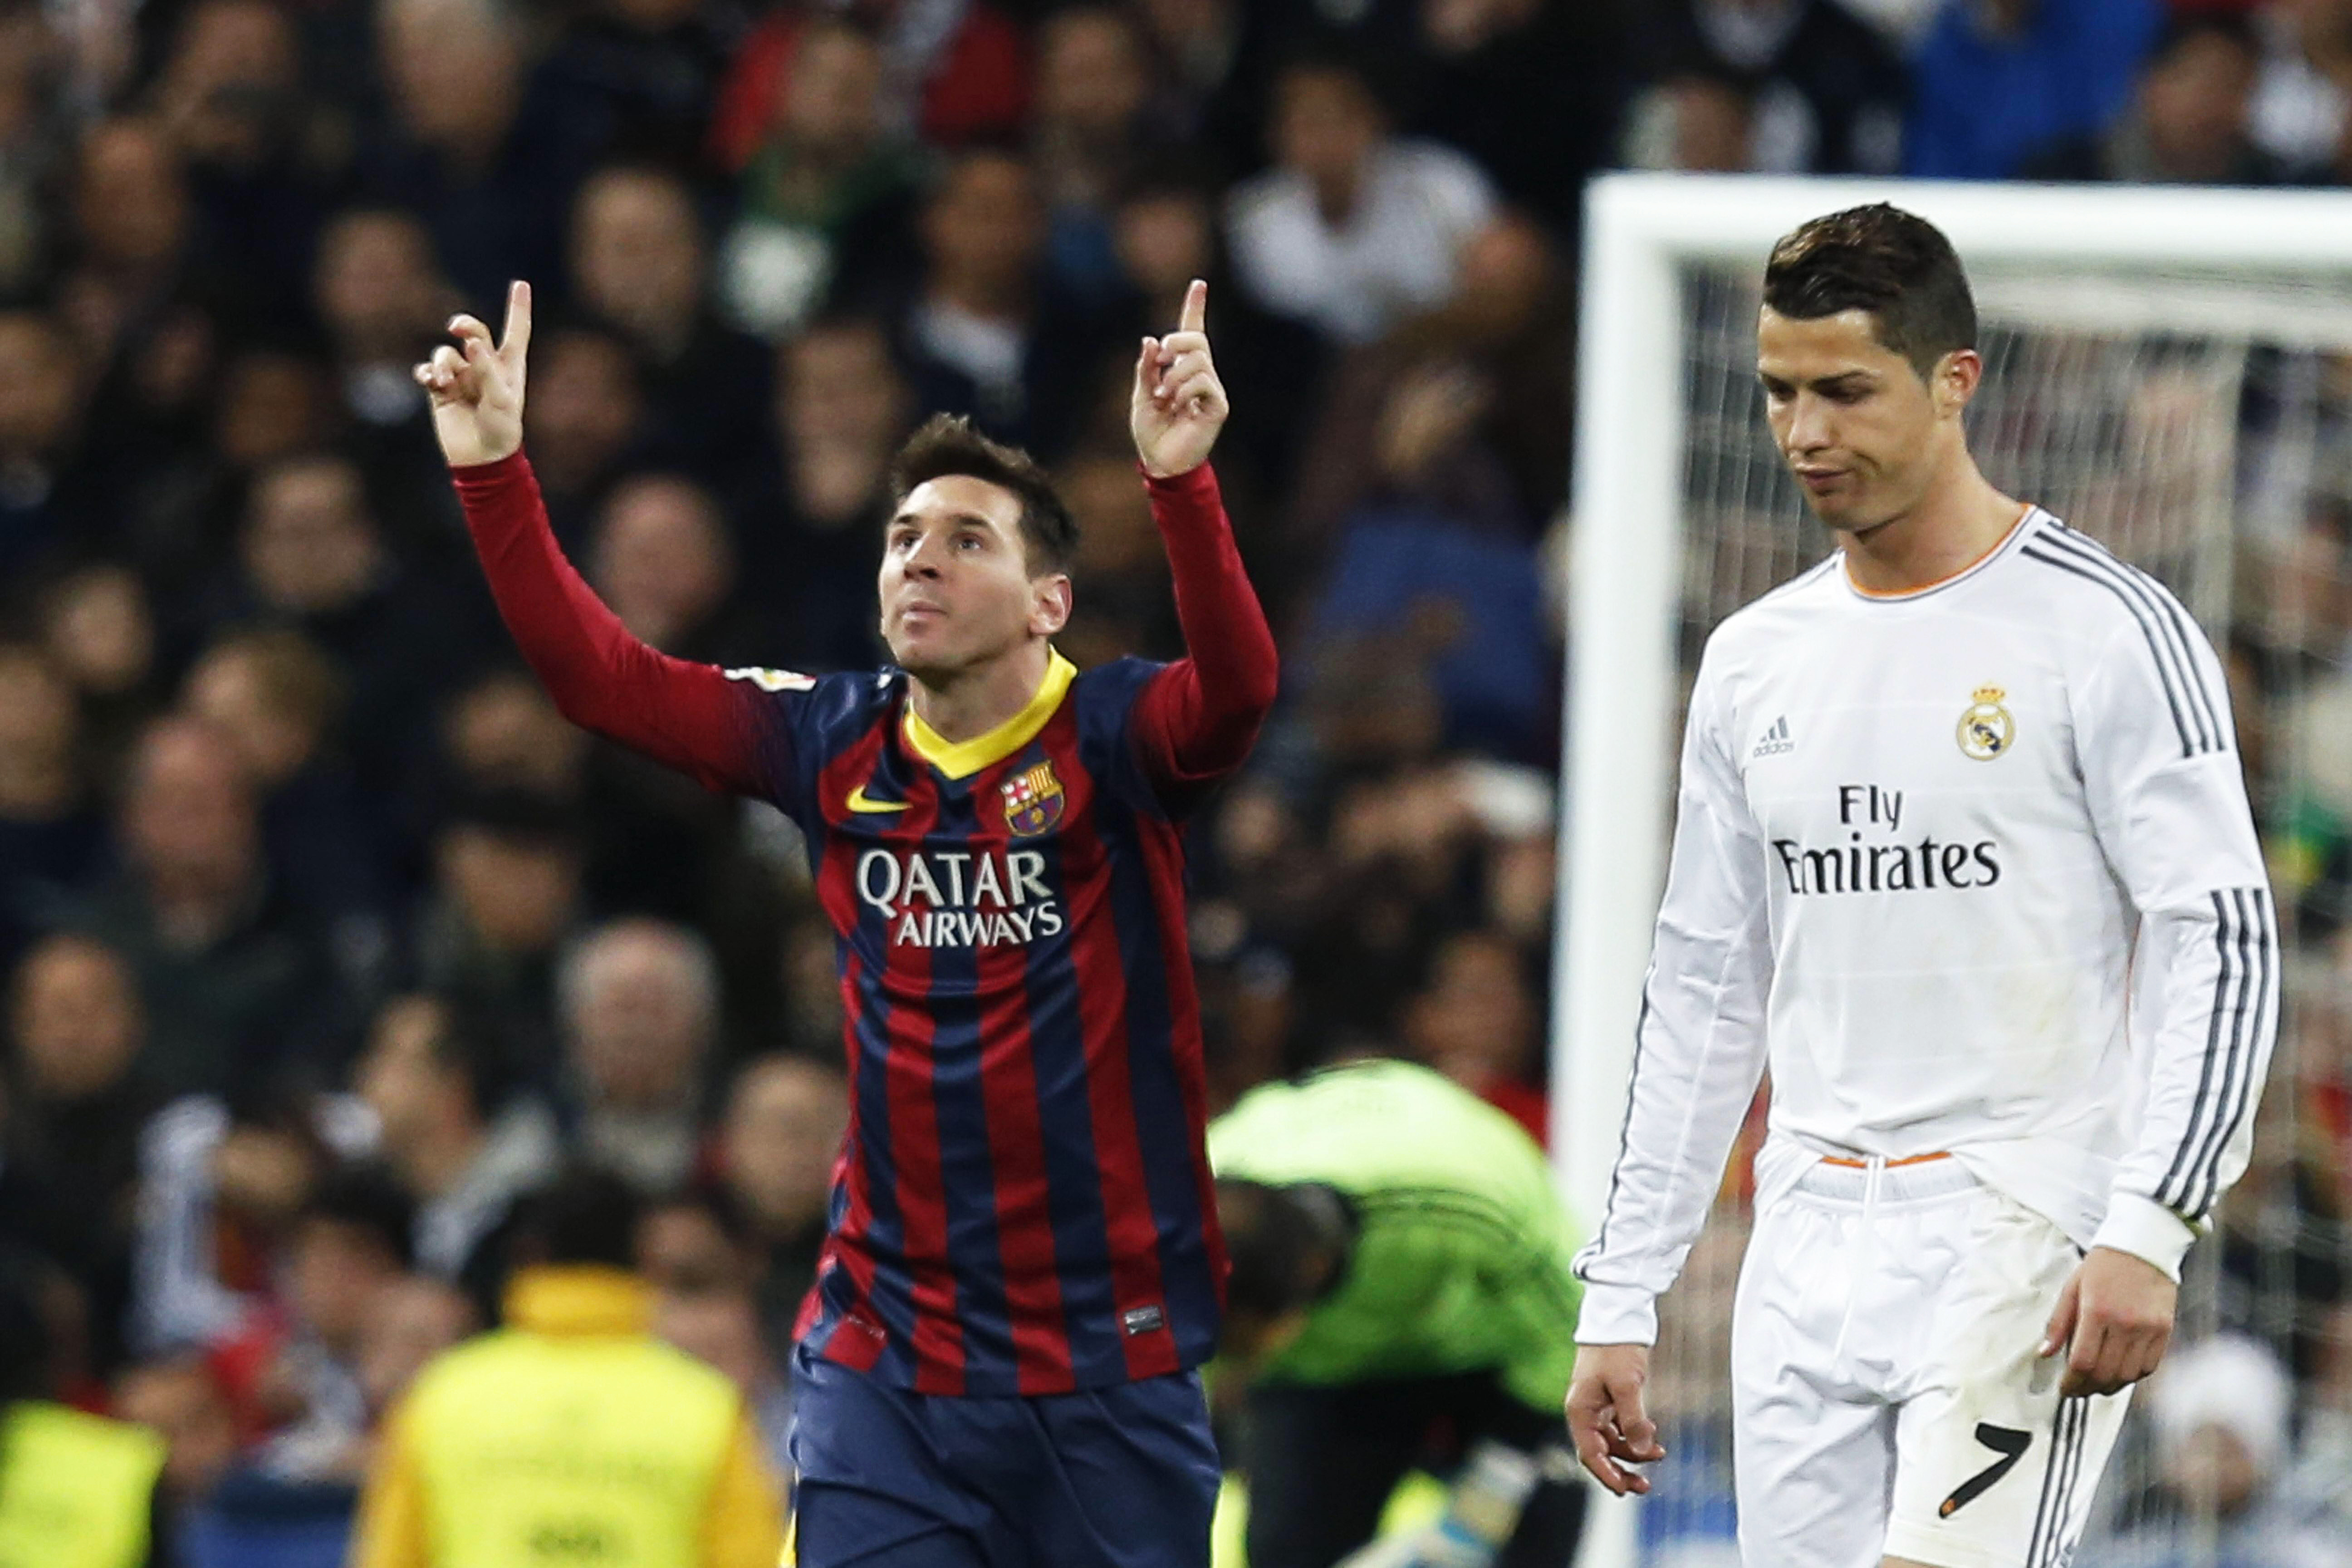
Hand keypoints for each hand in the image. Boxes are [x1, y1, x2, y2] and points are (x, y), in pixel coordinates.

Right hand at [415, 280, 531, 466]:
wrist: (481, 459)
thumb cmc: (501, 430)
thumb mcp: (501, 400)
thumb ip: (487, 369)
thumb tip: (471, 342)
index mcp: (509, 366)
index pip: (516, 331)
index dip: (518, 308)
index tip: (521, 283)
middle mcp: (485, 367)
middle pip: (473, 333)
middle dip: (464, 325)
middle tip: (458, 328)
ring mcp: (462, 377)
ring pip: (446, 354)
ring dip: (444, 363)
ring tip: (446, 382)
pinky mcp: (441, 390)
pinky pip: (429, 371)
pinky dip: (427, 373)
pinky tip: (430, 382)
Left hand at [1131, 278, 1228, 478]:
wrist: (1160, 461)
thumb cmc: (1151, 431)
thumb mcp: (1140, 394)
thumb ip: (1146, 367)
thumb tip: (1151, 339)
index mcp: (1181, 370)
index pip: (1192, 333)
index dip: (1195, 308)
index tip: (1199, 284)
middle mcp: (1200, 376)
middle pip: (1196, 340)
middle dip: (1177, 341)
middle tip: (1160, 359)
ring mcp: (1211, 391)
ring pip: (1199, 361)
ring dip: (1174, 375)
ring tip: (1163, 395)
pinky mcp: (1217, 407)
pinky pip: (1204, 382)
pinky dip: (1184, 389)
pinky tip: (1177, 405)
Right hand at [1565, 1343, 1665, 1494]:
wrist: (1619, 1320)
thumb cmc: (1616, 1350)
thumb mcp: (1627, 1385)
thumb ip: (1633, 1420)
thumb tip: (1643, 1449)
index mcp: (1580, 1411)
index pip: (1589, 1454)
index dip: (1606, 1474)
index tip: (1624, 1490)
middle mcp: (1585, 1412)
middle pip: (1600, 1453)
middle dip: (1621, 1471)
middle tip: (1644, 1486)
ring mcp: (1597, 1407)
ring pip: (1613, 1442)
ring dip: (1633, 1453)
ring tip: (1660, 1454)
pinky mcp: (1610, 1401)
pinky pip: (1620, 1429)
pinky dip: (1635, 1436)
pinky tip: (1653, 1436)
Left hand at [2040, 1246, 2176, 1397]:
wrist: (2142, 1248)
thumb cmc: (2103, 1266)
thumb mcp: (2072, 1288)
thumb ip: (2058, 1322)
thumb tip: (2044, 1353)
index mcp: (2097, 1311)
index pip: (2082, 1361)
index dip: (2071, 1382)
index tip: (2064, 1388)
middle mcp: (2125, 1324)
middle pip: (2105, 1373)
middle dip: (2087, 1388)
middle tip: (2077, 1390)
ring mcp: (2148, 1329)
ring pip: (2128, 1375)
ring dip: (2109, 1386)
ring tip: (2096, 1385)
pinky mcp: (2165, 1331)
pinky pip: (2149, 1367)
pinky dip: (2132, 1377)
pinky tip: (2120, 1373)